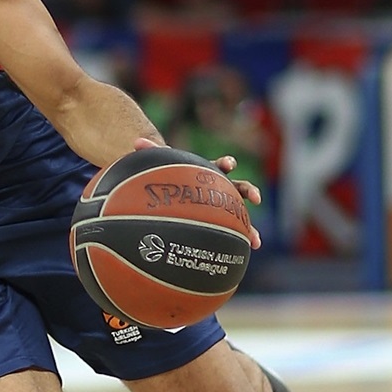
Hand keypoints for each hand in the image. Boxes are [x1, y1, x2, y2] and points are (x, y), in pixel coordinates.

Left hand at [134, 138, 262, 249]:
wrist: (174, 189)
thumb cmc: (170, 175)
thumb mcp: (163, 163)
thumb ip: (151, 152)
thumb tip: (136, 141)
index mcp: (209, 173)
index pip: (220, 165)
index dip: (226, 163)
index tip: (229, 164)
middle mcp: (221, 188)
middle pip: (239, 187)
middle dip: (249, 191)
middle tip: (256, 198)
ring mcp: (223, 205)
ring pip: (241, 215)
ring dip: (250, 227)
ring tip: (255, 240)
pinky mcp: (220, 221)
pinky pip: (233, 232)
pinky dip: (242, 240)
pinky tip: (248, 250)